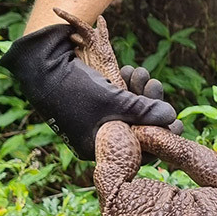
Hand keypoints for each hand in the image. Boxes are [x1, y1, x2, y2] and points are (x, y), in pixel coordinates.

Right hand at [0, 24, 179, 159]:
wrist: (39, 64)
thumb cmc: (75, 88)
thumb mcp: (114, 101)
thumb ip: (144, 111)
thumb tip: (172, 118)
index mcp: (98, 148)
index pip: (138, 151)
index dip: (159, 136)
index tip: (177, 123)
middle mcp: (97, 138)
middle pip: (135, 128)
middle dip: (150, 106)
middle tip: (157, 86)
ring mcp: (95, 120)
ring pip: (128, 111)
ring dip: (139, 91)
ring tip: (142, 73)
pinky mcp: (93, 103)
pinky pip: (118, 101)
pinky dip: (126, 87)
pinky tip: (131, 71)